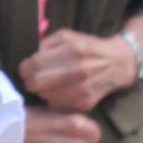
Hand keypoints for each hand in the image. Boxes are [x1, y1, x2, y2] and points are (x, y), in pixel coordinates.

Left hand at [18, 26, 134, 110]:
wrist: (118, 63)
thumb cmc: (87, 48)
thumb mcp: (67, 36)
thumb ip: (46, 44)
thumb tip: (28, 58)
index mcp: (72, 49)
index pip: (34, 65)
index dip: (24, 69)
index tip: (26, 69)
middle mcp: (78, 69)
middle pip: (36, 83)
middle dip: (30, 81)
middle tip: (33, 79)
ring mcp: (83, 88)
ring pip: (45, 96)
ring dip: (42, 91)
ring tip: (49, 84)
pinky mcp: (86, 103)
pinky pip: (57, 105)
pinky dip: (54, 99)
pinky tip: (60, 91)